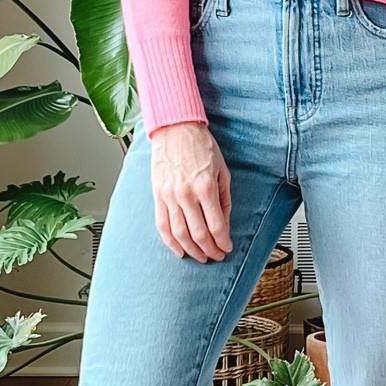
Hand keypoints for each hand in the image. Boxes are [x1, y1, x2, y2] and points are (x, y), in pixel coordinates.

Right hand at [150, 122, 232, 261]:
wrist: (175, 128)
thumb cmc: (201, 146)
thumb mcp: (222, 170)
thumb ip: (224, 199)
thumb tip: (224, 223)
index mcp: (205, 187)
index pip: (216, 225)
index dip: (223, 242)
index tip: (227, 248)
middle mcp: (186, 194)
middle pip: (198, 234)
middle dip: (210, 250)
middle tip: (217, 256)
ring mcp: (169, 196)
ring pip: (179, 234)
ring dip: (192, 250)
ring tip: (201, 256)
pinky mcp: (157, 196)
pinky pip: (162, 225)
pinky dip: (170, 242)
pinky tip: (179, 251)